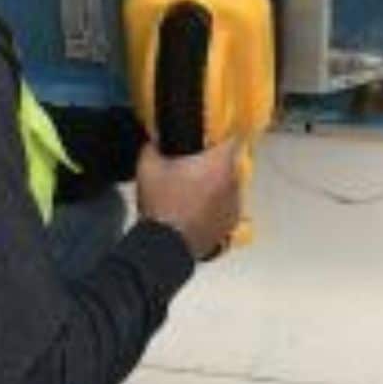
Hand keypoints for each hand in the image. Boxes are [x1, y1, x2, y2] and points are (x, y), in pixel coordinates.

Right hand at [136, 139, 240, 260]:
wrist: (164, 245)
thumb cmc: (161, 205)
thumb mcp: (148, 167)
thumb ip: (153, 146)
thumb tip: (156, 139)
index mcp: (217, 163)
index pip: (232, 139)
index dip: (219, 138)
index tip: (209, 140)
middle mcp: (233, 182)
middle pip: (230, 163)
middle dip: (215, 163)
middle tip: (193, 167)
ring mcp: (234, 205)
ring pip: (230, 185)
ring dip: (217, 185)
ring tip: (193, 192)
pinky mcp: (231, 224)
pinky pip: (228, 207)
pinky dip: (217, 206)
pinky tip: (198, 209)